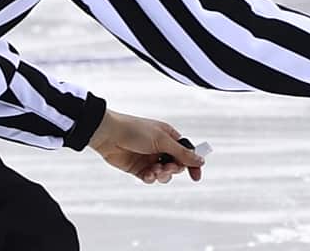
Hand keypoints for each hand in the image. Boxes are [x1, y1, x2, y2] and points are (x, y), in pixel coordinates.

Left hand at [88, 108, 204, 183]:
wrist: (109, 134)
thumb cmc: (135, 131)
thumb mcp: (162, 140)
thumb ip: (181, 153)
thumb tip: (200, 160)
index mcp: (169, 137)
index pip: (186, 152)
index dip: (192, 164)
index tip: (196, 176)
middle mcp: (160, 148)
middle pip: (176, 165)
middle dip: (174, 169)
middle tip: (168, 167)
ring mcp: (149, 159)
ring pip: (164, 174)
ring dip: (162, 175)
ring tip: (156, 171)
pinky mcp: (138, 168)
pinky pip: (150, 178)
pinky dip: (151, 178)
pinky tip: (147, 174)